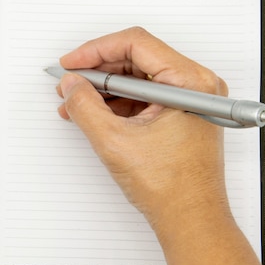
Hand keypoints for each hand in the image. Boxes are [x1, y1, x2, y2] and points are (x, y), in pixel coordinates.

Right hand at [56, 27, 229, 226]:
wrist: (190, 220)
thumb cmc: (171, 188)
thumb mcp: (115, 142)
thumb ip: (85, 107)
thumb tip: (71, 85)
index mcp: (189, 82)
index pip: (136, 44)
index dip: (95, 50)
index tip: (71, 64)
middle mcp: (194, 85)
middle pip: (136, 58)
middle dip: (97, 70)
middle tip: (69, 81)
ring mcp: (188, 99)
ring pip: (137, 78)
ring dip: (103, 88)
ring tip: (74, 101)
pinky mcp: (180, 113)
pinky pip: (142, 96)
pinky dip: (116, 103)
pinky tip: (92, 113)